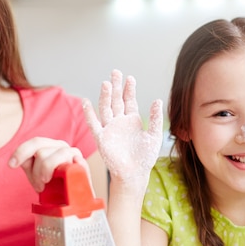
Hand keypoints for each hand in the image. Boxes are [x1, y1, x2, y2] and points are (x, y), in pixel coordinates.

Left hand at [9, 138, 88, 192]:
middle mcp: (61, 147)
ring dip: (46, 173)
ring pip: (53, 158)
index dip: (21, 152)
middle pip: (41, 151)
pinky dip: (66, 170)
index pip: (35, 142)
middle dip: (36, 171)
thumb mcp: (36, 174)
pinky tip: (64, 177)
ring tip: (47, 184)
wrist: (72, 198)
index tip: (12, 165)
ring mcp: (73, 154)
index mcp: (49, 146)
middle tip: (39, 185)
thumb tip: (16, 162)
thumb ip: (28, 165)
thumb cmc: (53, 186)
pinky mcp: (82, 165)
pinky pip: (72, 164)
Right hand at [83, 69, 162, 190]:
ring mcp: (110, 129)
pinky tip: (86, 102)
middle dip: (116, 87)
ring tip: (107, 84)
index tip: (130, 78)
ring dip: (106, 96)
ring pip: (106, 108)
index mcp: (132, 121)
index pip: (129, 101)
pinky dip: (89, 114)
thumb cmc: (145, 157)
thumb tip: (158, 99)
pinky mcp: (101, 138)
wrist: (134, 174)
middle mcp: (119, 122)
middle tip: (116, 72)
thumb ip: (156, 118)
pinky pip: (94, 124)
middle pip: (116, 100)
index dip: (129, 89)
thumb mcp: (154, 135)